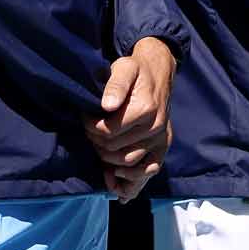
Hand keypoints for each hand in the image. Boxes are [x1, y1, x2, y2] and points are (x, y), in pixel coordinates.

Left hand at [86, 38, 176, 201]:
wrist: (158, 72)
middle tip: (89, 132)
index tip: (85, 118)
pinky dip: (132, 180)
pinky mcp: (163, 146)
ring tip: (98, 149)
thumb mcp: (124, 68)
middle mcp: (156, 128)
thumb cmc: (136, 70)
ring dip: (109, 162)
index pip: (108, 131)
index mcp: (145, 110)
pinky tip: (116, 181)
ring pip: (129, 164)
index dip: (91, 127)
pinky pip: (149, 170)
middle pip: (116, 149)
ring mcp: (160, 139)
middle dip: (97, 143)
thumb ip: (115, 85)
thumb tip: (106, 106)